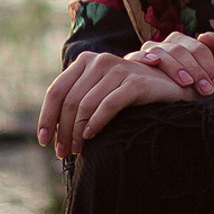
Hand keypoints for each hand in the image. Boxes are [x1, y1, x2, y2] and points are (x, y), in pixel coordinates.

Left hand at [36, 51, 193, 157]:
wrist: (170, 88)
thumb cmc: (130, 95)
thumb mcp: (101, 92)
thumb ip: (78, 99)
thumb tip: (50, 129)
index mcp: (86, 60)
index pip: (57, 91)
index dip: (47, 117)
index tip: (44, 141)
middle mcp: (100, 60)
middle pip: (69, 101)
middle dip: (62, 130)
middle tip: (62, 153)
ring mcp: (119, 69)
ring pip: (85, 105)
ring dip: (77, 132)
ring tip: (77, 149)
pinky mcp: (136, 82)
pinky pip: (108, 105)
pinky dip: (96, 123)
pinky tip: (92, 136)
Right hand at [130, 30, 213, 100]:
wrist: (162, 91)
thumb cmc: (187, 81)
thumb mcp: (203, 66)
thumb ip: (211, 47)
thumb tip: (206, 36)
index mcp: (182, 42)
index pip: (199, 48)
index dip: (211, 67)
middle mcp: (165, 44)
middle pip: (181, 51)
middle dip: (197, 71)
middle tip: (207, 90)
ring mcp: (148, 52)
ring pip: (161, 53)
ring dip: (175, 67)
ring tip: (187, 83)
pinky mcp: (132, 61)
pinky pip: (135, 55)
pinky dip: (143, 56)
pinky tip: (153, 62)